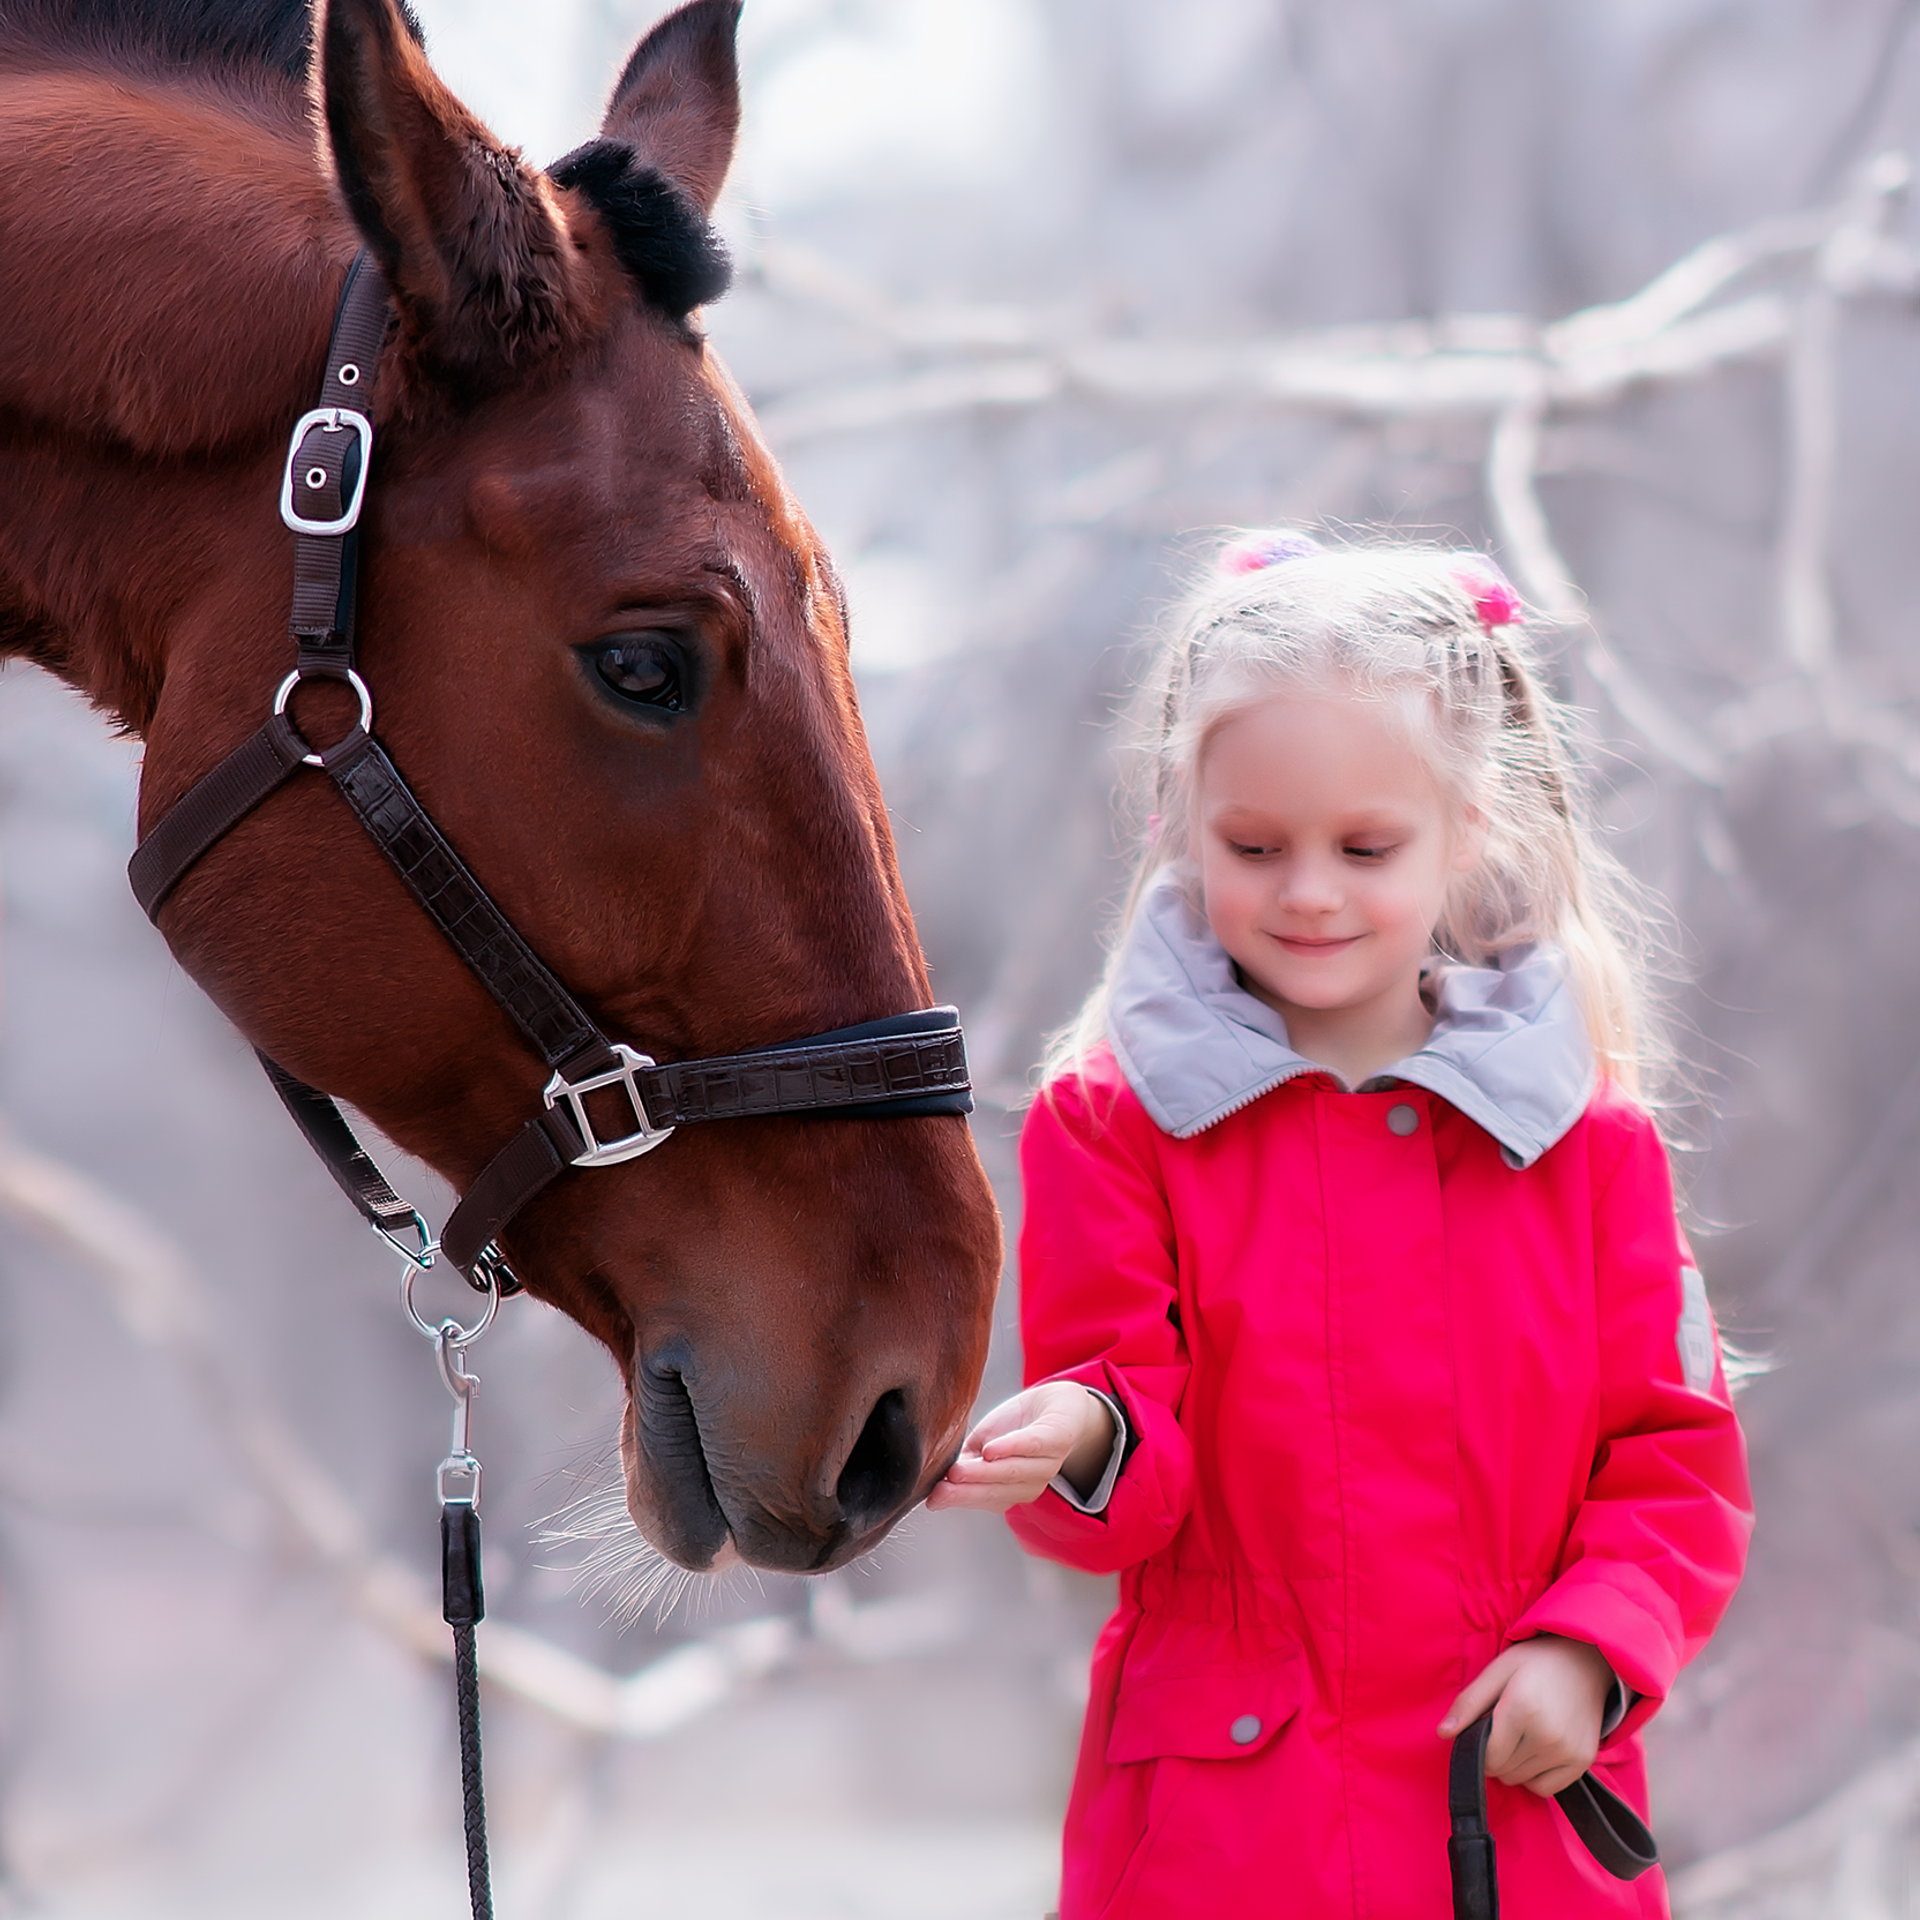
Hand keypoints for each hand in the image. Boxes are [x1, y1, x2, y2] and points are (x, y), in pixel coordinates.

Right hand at [925, 1383, 1116, 1512]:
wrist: (1055, 1402)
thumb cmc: (1015, 1428)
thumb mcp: (983, 1445)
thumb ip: (965, 1464)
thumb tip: (936, 1483)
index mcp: (1010, 1489)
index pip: (983, 1498)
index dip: (958, 1498)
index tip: (932, 1499)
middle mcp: (1030, 1484)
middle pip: (997, 1490)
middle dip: (967, 1491)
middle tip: (940, 1489)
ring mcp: (1047, 1464)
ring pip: (1013, 1471)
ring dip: (984, 1473)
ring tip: (957, 1471)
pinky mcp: (1058, 1438)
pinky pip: (1033, 1445)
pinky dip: (1011, 1449)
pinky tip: (990, 1450)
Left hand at [1438, 1635, 1612, 1797]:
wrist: (1585, 1661)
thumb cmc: (1535, 1662)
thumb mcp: (1497, 1671)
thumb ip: (1469, 1703)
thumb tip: (1443, 1733)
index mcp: (1522, 1709)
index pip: (1488, 1756)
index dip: (1477, 1748)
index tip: (1481, 1731)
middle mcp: (1547, 1736)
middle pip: (1503, 1770)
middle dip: (1494, 1755)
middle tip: (1502, 1728)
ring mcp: (1568, 1752)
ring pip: (1521, 1780)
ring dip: (1512, 1765)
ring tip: (1520, 1736)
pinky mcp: (1582, 1762)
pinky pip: (1546, 1789)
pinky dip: (1534, 1777)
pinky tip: (1535, 1751)